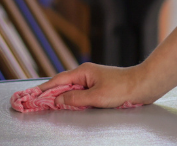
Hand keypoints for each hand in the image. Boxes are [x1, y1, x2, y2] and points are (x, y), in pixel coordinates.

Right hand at [37, 63, 159, 108]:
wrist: (143, 86)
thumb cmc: (122, 88)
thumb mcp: (96, 96)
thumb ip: (75, 98)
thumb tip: (58, 99)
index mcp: (83, 72)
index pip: (58, 80)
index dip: (44, 88)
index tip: (32, 95)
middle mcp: (86, 74)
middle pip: (63, 84)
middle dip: (50, 93)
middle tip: (36, 102)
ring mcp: (92, 80)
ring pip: (71, 89)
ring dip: (61, 97)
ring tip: (48, 105)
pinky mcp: (99, 87)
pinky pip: (80, 93)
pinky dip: (72, 99)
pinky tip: (69, 105)